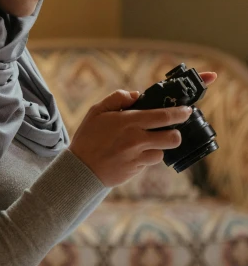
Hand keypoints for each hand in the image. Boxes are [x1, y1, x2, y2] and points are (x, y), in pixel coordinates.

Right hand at [68, 70, 217, 188]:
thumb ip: (117, 98)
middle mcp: (136, 140)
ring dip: (158, 147)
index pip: (164, 116)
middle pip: (173, 138)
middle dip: (177, 133)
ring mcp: (137, 157)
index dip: (181, 113)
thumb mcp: (97, 110)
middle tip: (171, 130)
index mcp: (129, 121)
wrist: (79, 169)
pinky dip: (146, 157)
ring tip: (144, 143)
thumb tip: (137, 95)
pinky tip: (132, 154)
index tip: (187, 110)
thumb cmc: (88, 137)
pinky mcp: (136, 170)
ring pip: (162, 152)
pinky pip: (149, 162)